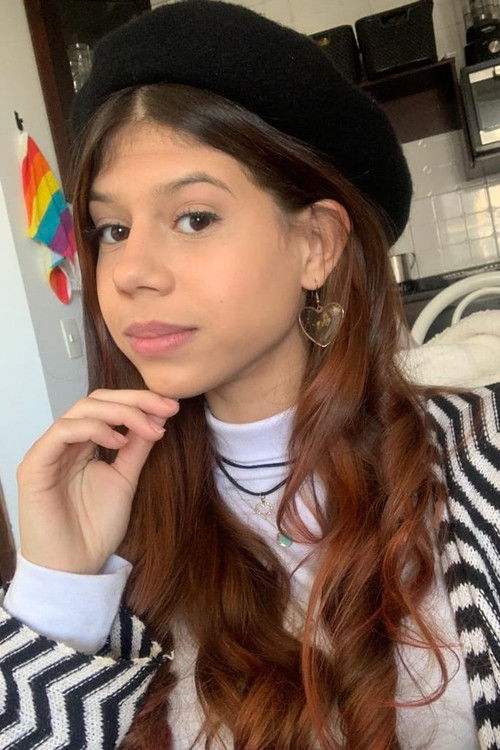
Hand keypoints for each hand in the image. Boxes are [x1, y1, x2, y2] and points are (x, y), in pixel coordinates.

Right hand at [16, 389, 178, 573]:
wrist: (75, 568)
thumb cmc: (95, 529)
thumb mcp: (125, 480)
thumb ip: (137, 448)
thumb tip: (157, 417)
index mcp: (82, 444)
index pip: (108, 406)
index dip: (140, 401)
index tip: (172, 407)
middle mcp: (63, 442)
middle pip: (95, 400)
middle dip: (134, 400)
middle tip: (166, 407)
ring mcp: (48, 451)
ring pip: (81, 410)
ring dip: (120, 412)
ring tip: (148, 427)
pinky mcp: (34, 464)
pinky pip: (62, 432)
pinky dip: (94, 429)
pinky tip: (119, 441)